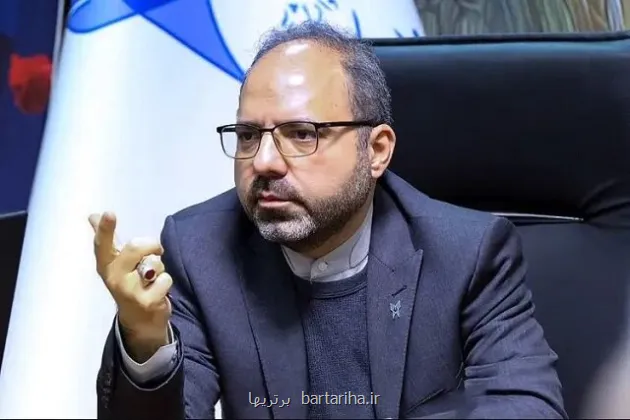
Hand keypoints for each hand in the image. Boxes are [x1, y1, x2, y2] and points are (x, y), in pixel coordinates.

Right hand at [89, 212, 172, 361]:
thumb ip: (107, 239)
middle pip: (136, 247)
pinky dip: (166, 282)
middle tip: (155, 252)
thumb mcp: (116, 263)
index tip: (109, 213)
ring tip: (153, 279)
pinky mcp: (147, 302)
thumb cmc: (129, 283)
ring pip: (155, 263)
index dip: (105, 229)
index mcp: (106, 265)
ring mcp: (130, 291)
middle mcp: (114, 278)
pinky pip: (165, 279)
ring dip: (160, 267)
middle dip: (152, 245)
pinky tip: (158, 291)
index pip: (102, 244)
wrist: (140, 320)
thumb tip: (92, 215)